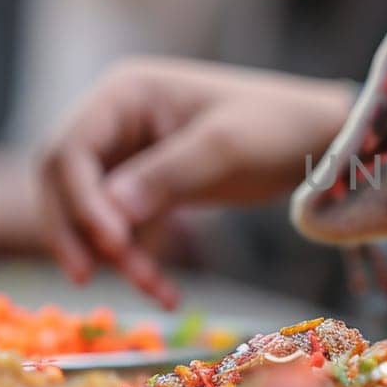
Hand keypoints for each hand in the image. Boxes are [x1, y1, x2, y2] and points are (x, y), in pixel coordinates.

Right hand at [39, 58, 353, 306]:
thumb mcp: (225, 147)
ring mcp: (130, 153)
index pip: (70, 150)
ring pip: (91, 212)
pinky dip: (138, 260)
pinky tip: (167, 293)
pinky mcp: (149, 186)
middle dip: (79, 231)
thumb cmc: (277, 126)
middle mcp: (116, 120)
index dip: (79, 199)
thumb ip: (166, 175)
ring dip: (111, 254)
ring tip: (154, 289)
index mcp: (124, 93)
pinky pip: (124, 229)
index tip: (112, 242)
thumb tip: (108, 214)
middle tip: (90, 279)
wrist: (320, 139)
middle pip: (66, 183)